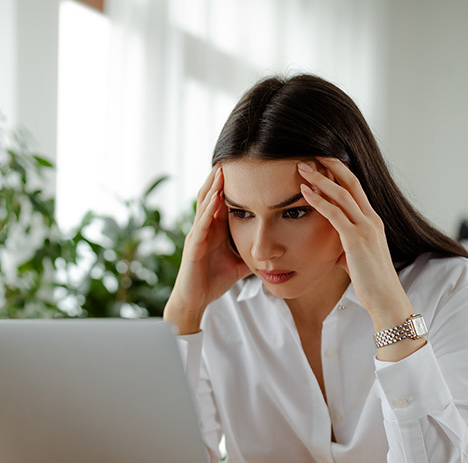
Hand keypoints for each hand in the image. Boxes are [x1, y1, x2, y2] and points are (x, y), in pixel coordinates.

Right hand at [164, 167, 250, 333]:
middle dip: (220, 177)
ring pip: (204, 204)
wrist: (195, 300)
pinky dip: (208, 210)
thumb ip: (253, 252)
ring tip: (222, 169)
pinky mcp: (193, 246)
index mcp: (215, 229)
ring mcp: (197, 235)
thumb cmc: (213, 280)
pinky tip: (216, 198)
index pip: (223, 200)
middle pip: (211, 195)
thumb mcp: (239, 263)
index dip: (231, 184)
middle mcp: (204, 228)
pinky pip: (201, 224)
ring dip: (213, 186)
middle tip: (233, 156)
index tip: (246, 166)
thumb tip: (275, 249)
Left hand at [296, 158, 412, 331]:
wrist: (386, 298)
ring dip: (320, 178)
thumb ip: (347, 247)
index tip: (322, 162)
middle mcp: (372, 219)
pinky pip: (335, 213)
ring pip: (341, 194)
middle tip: (310, 154)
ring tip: (301, 167)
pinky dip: (318, 200)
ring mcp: (365, 227)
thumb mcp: (357, 258)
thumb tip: (336, 249)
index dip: (339, 173)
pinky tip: (304, 192)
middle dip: (330, 166)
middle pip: (351, 182)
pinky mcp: (356, 239)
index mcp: (373, 221)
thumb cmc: (371, 282)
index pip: (356, 188)